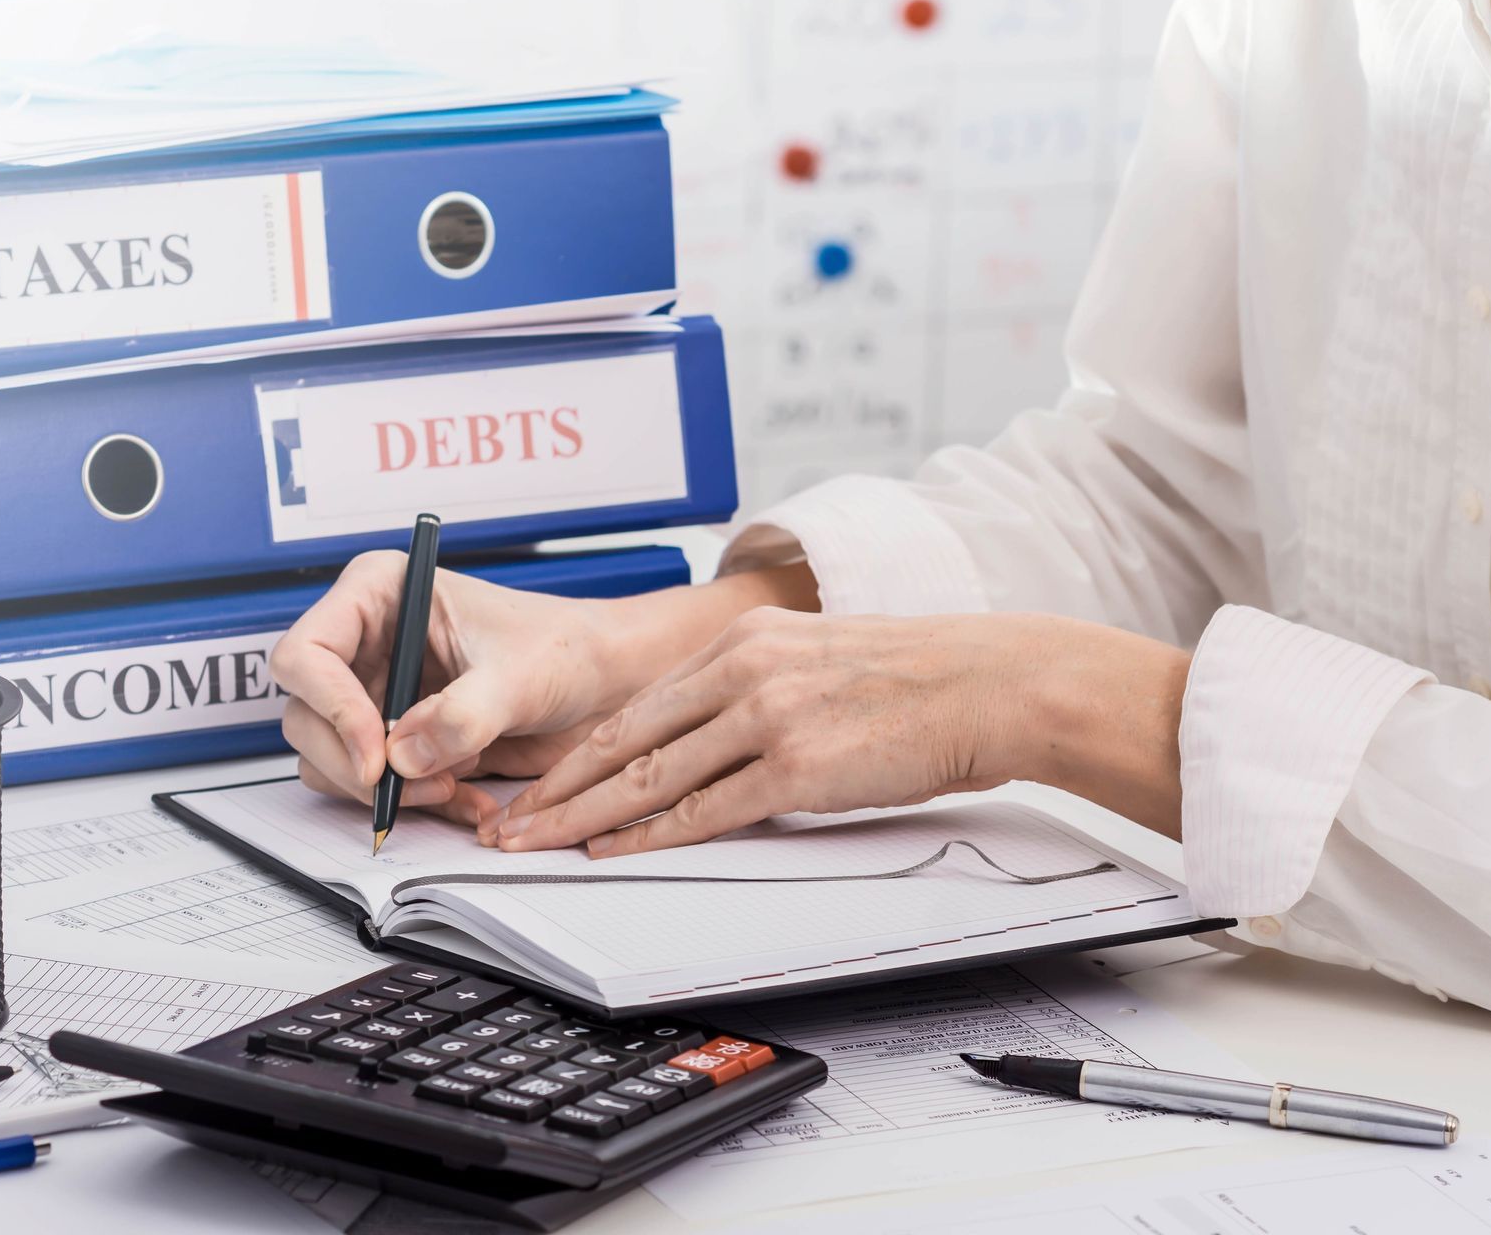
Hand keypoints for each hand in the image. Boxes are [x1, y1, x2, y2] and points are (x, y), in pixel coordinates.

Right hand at [269, 555, 822, 829]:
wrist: (610, 686)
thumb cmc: (570, 647)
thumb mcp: (519, 674)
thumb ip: (461, 714)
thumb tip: (403, 756)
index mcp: (381, 594)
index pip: (306, 653)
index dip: (330, 708)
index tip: (376, 751)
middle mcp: (368, 643)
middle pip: (305, 715)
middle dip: (353, 761)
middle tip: (406, 786)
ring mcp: (378, 694)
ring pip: (329, 758)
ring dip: (383, 788)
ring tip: (448, 786)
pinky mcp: (398, 739)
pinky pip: (373, 785)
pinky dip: (411, 802)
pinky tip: (464, 798)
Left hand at [490, 607, 1191, 855]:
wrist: (986, 683)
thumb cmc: (909, 680)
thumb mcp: (810, 660)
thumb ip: (748, 692)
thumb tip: (696, 747)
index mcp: (738, 640)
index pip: (634, 706)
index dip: (573, 750)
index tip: (531, 780)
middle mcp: (741, 669)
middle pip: (623, 740)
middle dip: (554, 788)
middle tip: (504, 822)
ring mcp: (767, 716)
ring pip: (650, 776)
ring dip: (583, 818)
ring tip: (537, 845)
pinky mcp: (798, 765)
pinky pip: (707, 808)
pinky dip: (652, 833)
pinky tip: (614, 850)